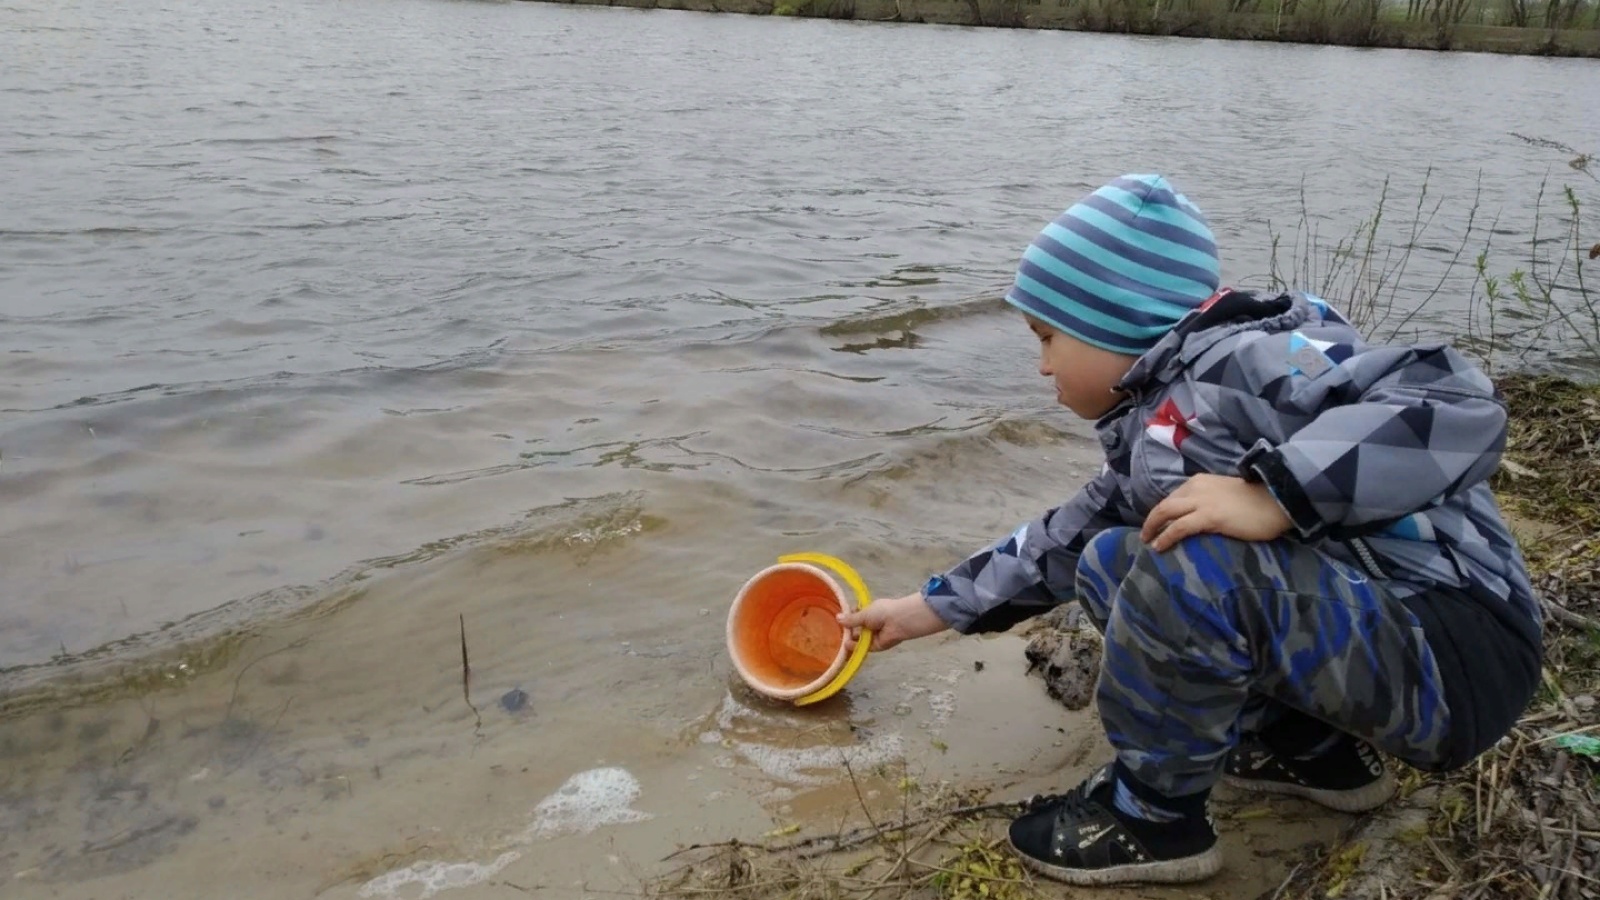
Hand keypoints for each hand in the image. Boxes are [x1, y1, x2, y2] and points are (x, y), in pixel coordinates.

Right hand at [837, 592, 949, 652]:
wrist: (898, 622)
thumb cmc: (882, 612)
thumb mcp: (863, 613)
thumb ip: (851, 619)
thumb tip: (838, 618)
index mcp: (870, 611)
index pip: (856, 614)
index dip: (848, 617)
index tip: (839, 619)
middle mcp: (872, 623)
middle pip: (857, 628)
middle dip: (848, 630)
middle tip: (836, 632)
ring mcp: (874, 635)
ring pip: (859, 639)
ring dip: (850, 640)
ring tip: (840, 640)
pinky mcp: (877, 646)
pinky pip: (864, 647)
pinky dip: (856, 647)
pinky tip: (847, 645)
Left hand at [1140, 473, 1292, 551]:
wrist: (1277, 501)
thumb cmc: (1256, 502)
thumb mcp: (1225, 495)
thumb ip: (1209, 501)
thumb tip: (1198, 517)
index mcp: (1200, 481)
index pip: (1173, 497)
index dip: (1162, 512)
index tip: (1156, 525)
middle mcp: (1197, 487)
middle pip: (1164, 504)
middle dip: (1151, 520)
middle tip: (1145, 536)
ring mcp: (1202, 501)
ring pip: (1165, 512)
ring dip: (1152, 528)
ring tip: (1148, 543)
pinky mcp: (1210, 516)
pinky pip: (1179, 527)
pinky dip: (1165, 537)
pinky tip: (1159, 547)